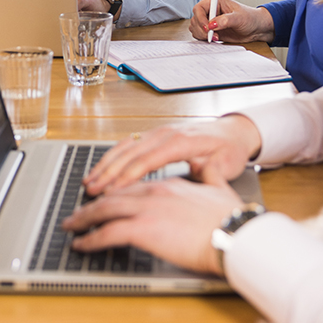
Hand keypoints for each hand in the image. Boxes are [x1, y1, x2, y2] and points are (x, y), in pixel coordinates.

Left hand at [62, 176, 244, 275]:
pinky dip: (90, 239)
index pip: (133, 183)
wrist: (235, 235)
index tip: (103, 196)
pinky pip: (107, 233)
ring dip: (84, 218)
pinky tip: (82, 245)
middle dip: (91, 203)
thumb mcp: (222, 188)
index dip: (115, 190)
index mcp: (170, 184)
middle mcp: (154, 192)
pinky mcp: (143, 228)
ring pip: (104, 209)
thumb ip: (211, 176)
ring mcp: (146, 209)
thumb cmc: (231, 219)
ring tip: (71, 226)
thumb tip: (209, 166)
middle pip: (113, 194)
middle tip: (77, 212)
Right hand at [82, 115, 261, 195]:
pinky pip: (129, 144)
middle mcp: (167, 134)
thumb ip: (213, 171)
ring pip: (126, 147)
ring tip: (89, 181)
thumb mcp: (228, 162)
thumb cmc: (230, 149)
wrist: (233, 132)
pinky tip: (102, 169)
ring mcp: (159, 132)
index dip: (128, 175)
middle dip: (109, 172)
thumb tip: (202, 173)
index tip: (112, 191)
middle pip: (131, 153)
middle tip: (92, 190)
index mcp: (182, 141)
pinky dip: (112, 157)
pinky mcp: (155, 135)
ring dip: (106, 164)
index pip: (149, 159)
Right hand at [189, 0, 274, 43]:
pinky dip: (204, 39)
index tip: (208, 28)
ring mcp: (210, 22)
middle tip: (213, 35)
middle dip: (202, 29)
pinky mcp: (212, 31)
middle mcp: (211, 12)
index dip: (200, 18)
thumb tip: (212, 24)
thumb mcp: (240, 18)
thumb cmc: (250, 18)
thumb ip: (226, 20)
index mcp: (216, 3)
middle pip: (195, 19)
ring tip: (216, 38)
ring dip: (202, 35)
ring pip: (195, 28)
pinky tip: (216, 40)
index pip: (199, 8)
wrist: (256, 29)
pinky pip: (200, 35)